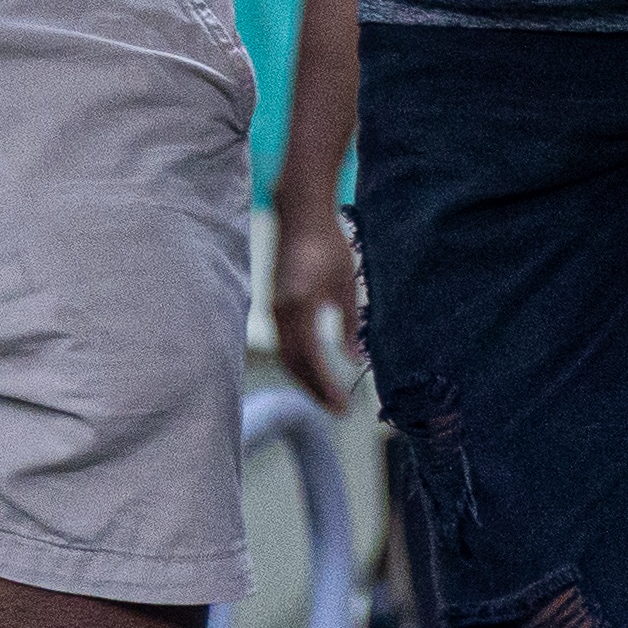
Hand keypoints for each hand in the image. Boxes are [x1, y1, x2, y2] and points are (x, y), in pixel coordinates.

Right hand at [270, 188, 365, 415]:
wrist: (300, 217)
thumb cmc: (329, 246)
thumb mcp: (346, 285)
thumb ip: (350, 324)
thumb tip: (354, 360)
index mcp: (301, 305)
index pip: (310, 358)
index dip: (325, 386)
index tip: (343, 405)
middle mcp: (281, 312)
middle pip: (294, 364)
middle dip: (314, 390)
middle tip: (338, 410)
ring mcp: (273, 310)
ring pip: (286, 357)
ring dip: (305, 380)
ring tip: (328, 397)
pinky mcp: (273, 307)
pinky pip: (283, 344)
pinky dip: (298, 363)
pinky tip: (314, 372)